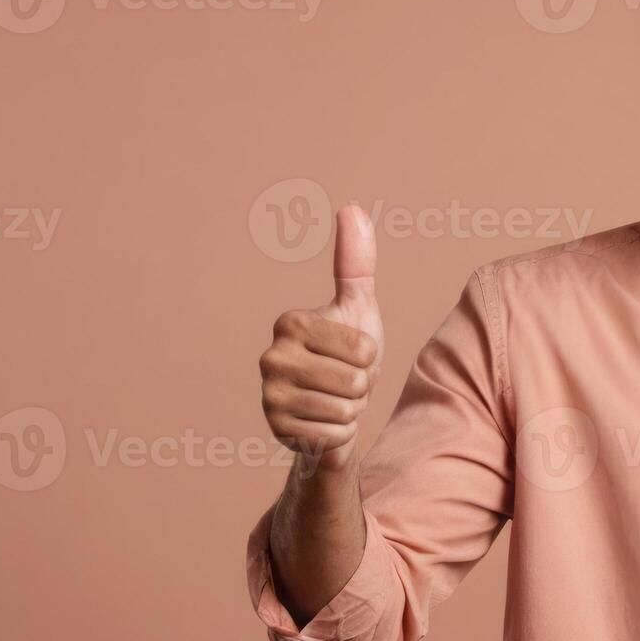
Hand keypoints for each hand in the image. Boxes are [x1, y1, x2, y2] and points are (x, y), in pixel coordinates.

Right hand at [260, 204, 383, 472]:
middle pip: (354, 379)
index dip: (370, 356)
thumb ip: (355, 261)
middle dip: (361, 386)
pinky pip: (332, 432)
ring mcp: (269, 394)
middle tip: (344, 381)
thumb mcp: (359, 307)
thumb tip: (350, 208)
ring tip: (334, 398)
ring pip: (344, 407)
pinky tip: (323, 421)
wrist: (333, 409)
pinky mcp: (275, 428)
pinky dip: (338, 431)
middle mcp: (271, 356)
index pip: (363, 347)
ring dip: (350, 408)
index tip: (351, 354)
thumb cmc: (349, 354)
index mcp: (290, 323)